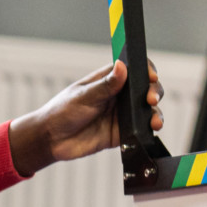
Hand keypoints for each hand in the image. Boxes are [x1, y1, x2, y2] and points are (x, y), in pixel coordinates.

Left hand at [8, 59, 164, 175]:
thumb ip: (105, 85)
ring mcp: (121, 113)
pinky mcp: (122, 132)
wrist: (50, 140)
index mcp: (108, 80)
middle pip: (145, 88)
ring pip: (147, 109)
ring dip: (155, 112)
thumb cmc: (61, 112)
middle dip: (154, 91)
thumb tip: (122, 66)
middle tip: (150, 98)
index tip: (151, 76)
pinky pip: (142, 128)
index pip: (134, 68)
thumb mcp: (83, 97)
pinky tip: (151, 128)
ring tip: (154, 119)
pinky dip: (150, 128)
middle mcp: (118, 95)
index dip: (146, 70)